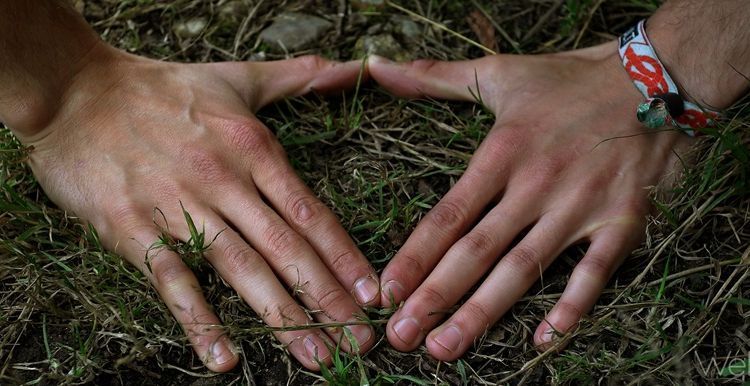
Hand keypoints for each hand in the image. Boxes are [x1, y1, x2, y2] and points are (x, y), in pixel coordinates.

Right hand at [19, 44, 378, 370]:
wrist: (78, 92)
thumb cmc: (163, 89)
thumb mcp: (236, 77)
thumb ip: (295, 78)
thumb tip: (347, 67)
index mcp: (254, 149)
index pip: (311, 212)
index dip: (344, 256)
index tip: (372, 292)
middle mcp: (225, 180)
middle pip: (287, 249)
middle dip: (327, 299)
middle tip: (359, 340)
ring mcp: (179, 206)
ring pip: (241, 269)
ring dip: (282, 318)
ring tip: (315, 357)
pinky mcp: (133, 229)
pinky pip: (173, 281)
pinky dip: (199, 321)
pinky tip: (224, 358)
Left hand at [367, 41, 693, 359]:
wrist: (652, 77)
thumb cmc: (568, 79)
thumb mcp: (497, 71)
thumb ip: (433, 78)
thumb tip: (377, 67)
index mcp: (501, 153)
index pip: (447, 215)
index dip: (414, 256)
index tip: (386, 292)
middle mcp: (535, 184)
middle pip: (476, 251)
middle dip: (435, 297)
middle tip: (402, 336)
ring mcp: (579, 206)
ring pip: (522, 268)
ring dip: (483, 312)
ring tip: (447, 348)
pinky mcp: (622, 220)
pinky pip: (594, 271)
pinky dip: (572, 306)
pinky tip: (544, 339)